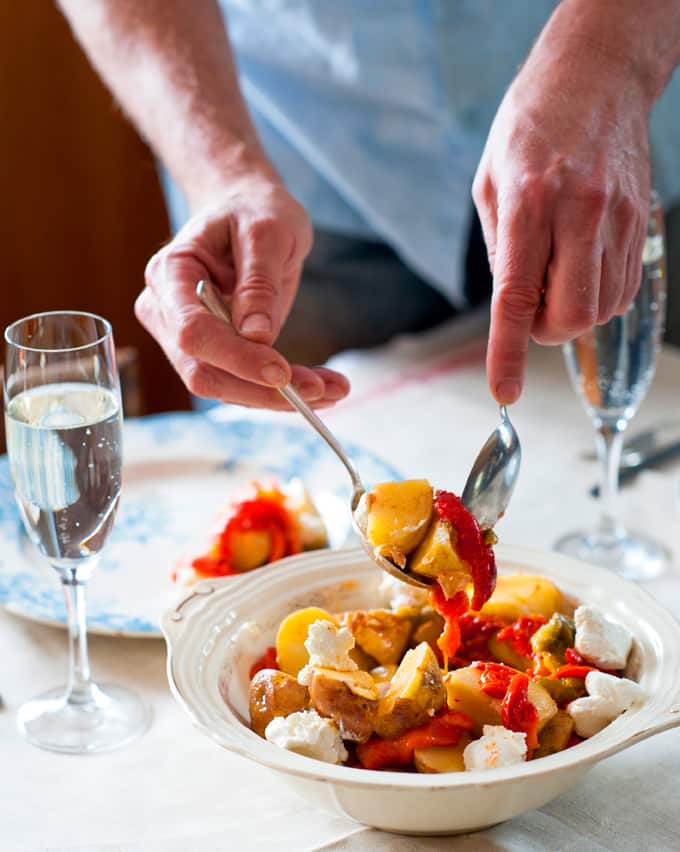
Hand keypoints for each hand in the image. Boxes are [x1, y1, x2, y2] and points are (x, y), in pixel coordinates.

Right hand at [136, 174, 349, 408]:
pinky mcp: (216, 353)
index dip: (235, 358)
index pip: (192, 332)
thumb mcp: (267, 232)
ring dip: (279, 398)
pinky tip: (322, 387)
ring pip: (226, 387)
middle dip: (262, 390)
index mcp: (170, 274)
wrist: (249, 211)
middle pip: (203, 371)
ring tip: (333, 388)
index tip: (280, 371)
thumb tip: (258, 336)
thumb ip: (260, 282)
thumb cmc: (253, 211)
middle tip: (321, 390)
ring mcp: (188, 338)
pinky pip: (243, 383)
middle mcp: (168, 313)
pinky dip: (282, 392)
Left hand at [473, 34, 652, 403]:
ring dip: (570, 312)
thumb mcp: (490, 182)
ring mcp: (619, 218)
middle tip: (530, 308)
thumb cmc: (529, 126)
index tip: (504, 390)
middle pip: (571, 318)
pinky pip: (622, 289)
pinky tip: (580, 265)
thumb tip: (510, 309)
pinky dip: (596, 296)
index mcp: (530, 202)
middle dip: (544, 332)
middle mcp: (581, 213)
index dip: (508, 351)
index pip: (518, 297)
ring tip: (555, 270)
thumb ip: (500, 251)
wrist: (596, 76)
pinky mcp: (642, 222)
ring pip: (600, 310)